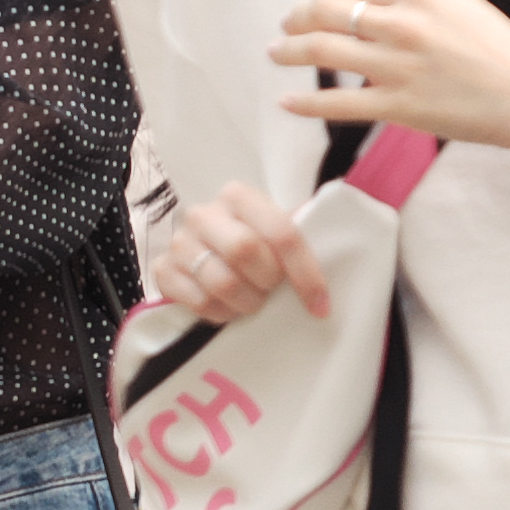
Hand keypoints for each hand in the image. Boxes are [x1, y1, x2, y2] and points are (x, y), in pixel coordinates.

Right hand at [146, 183, 331, 327]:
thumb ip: (301, 234)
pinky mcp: (162, 270)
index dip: (305, 273)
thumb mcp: (276, 231)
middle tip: (272, 292)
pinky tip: (228, 307)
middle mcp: (204, 213)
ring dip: (246, 303)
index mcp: (238, 196)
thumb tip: (347, 237)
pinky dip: (221, 314)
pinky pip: (198, 302)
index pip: (281, 232)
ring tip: (252, 302)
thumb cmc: (252, 243)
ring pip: (221, 282)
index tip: (321, 306)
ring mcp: (179, 242)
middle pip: (245, 251)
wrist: (203, 252)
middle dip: (267, 283)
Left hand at [273, 0, 509, 158]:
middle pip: (326, 14)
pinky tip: (286, 101)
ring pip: (324, 52)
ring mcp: (397, 67)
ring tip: (275, 52)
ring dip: (290, 51)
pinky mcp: (398, 107)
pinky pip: (340, 104)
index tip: (315, 5)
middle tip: (284, 26)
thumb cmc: (498, 46)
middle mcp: (401, 26)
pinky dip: (306, 102)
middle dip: (296, 18)